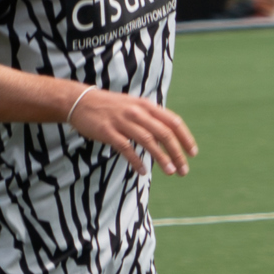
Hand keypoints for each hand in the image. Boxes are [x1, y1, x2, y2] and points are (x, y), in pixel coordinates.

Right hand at [70, 88, 198, 176]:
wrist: (81, 101)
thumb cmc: (111, 107)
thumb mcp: (134, 106)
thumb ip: (151, 118)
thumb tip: (168, 135)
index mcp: (147, 106)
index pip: (173, 121)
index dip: (185, 138)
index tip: (193, 153)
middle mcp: (138, 112)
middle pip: (164, 133)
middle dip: (177, 153)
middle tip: (184, 170)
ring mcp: (123, 121)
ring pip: (149, 141)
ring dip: (162, 158)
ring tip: (171, 172)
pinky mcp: (108, 132)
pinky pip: (126, 148)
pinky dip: (136, 161)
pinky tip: (143, 171)